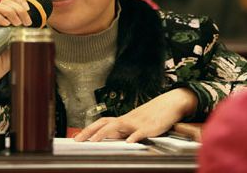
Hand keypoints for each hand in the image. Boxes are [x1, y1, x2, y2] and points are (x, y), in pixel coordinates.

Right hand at [0, 0, 32, 88]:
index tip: (29, 8)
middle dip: (19, 8)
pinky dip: (0, 18)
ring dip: (10, 12)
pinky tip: (8, 26)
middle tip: (26, 22)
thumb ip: (30, 30)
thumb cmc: (10, 52)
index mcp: (5, 14)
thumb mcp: (23, 38)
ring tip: (17, 24)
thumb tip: (46, 27)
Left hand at [74, 88, 198, 142]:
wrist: (170, 104)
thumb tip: (112, 139)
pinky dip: (134, 137)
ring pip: (118, 126)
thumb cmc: (153, 115)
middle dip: (89, 132)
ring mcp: (137, 123)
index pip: (102, 122)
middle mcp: (127, 120)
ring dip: (105, 133)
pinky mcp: (150, 127)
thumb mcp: (137, 123)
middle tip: (78, 141)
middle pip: (105, 123)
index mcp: (124, 119)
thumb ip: (125, 131)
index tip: (77, 138)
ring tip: (94, 141)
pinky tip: (128, 143)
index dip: (88, 129)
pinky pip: (140, 132)